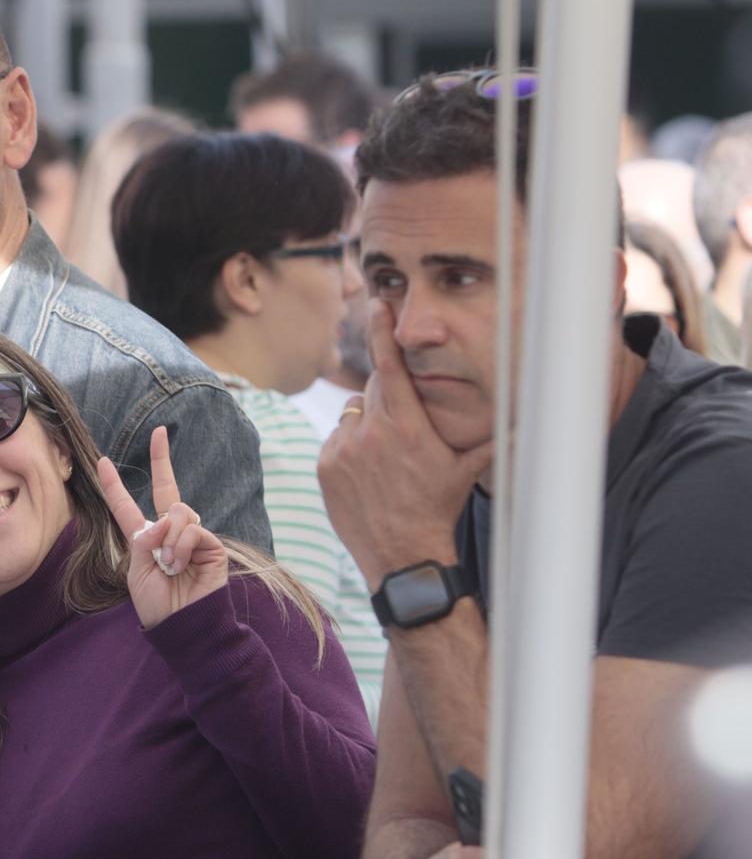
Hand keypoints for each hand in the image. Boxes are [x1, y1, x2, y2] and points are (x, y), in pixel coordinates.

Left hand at [94, 427, 228, 629]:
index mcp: (145, 540)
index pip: (127, 507)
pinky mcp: (211, 545)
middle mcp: (170, 533)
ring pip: (179, 512)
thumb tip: (164, 518)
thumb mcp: (137, 572)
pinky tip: (181, 565)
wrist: (181, 625)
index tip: (102, 462)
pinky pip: (193, 529)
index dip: (115, 485)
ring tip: (170, 566)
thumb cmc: (157, 605)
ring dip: (169, 539)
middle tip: (160, 431)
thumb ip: (143, 541)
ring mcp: (192, 537)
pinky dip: (182, 545)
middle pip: (166, 489)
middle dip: (162, 459)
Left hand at [319, 300, 492, 588]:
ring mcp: (343, 450)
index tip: (380, 305)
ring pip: (354, 414)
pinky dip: (352, 445)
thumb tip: (533, 418)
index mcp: (407, 427)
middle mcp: (372, 433)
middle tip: (406, 422)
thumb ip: (496, 436)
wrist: (401, 553)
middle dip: (390, 396)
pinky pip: (337, 439)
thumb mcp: (469, 469)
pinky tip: (370, 469)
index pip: (390, 366)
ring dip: (370, 423)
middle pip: (375, 389)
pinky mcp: (325, 465)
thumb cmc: (439, 507)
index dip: (385, 332)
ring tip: (389, 455)